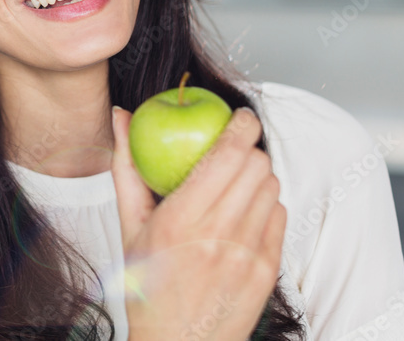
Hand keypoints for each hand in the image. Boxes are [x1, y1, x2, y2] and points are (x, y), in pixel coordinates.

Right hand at [110, 105, 285, 340]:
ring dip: (257, 176)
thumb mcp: (128, 227)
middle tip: (233, 149)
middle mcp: (217, 236)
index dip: (241, 126)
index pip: (226, 156)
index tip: (238, 116)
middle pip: (256, 165)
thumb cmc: (146, 287)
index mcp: (179, 221)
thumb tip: (123, 116)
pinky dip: (265, 205)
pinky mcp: (268, 271)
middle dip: (248, 149)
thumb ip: (127, 166)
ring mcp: (247, 255)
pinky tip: (242, 214)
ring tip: (234, 185)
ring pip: (272, 187)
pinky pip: (280, 215)